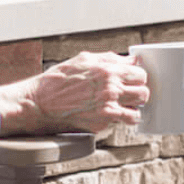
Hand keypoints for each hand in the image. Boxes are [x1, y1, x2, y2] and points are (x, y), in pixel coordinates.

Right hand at [0, 52, 149, 135]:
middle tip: (129, 93)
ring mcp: (107, 109)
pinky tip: (114, 114)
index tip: (132, 79)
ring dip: (133, 107)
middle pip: (144, 92)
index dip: (137, 76)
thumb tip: (129, 60)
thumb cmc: (57, 80)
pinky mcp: (102, 124)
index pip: (140, 73)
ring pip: (138, 110)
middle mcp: (110, 89)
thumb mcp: (83, 59)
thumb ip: (109, 59)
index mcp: (107, 70)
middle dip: (138, 92)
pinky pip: (124, 122)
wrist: (39, 103)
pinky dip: (122, 120)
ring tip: (123, 105)